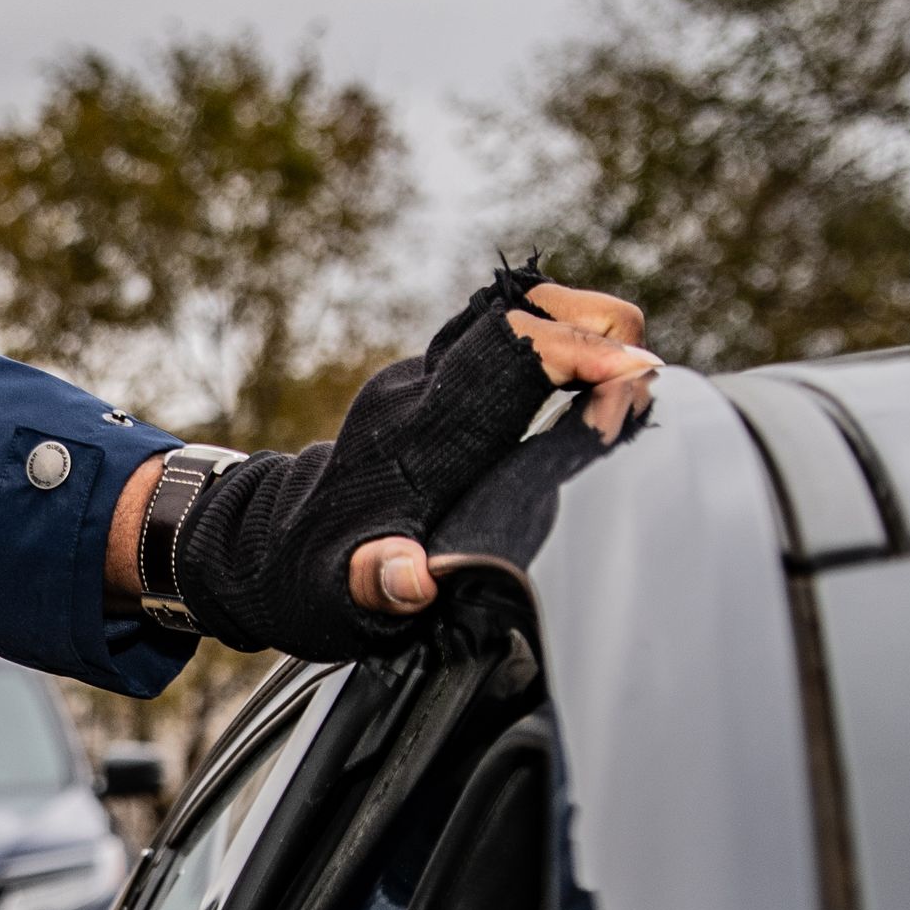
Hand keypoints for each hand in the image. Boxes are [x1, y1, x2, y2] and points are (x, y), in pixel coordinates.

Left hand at [340, 281, 657, 617]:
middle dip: (600, 332)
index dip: (583, 354)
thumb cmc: (317, 579)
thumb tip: (413, 577)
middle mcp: (419, 390)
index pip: (509, 355)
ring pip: (518, 311)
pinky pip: (506, 337)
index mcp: (414, 437)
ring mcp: (423, 377)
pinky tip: (587, 387)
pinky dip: (557, 344)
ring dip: (583, 331)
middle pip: (523, 312)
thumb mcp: (340, 598)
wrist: (271, 546)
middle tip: (638, 389)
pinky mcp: (430, 380)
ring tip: (622, 385)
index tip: (635, 385)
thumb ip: (378, 584)